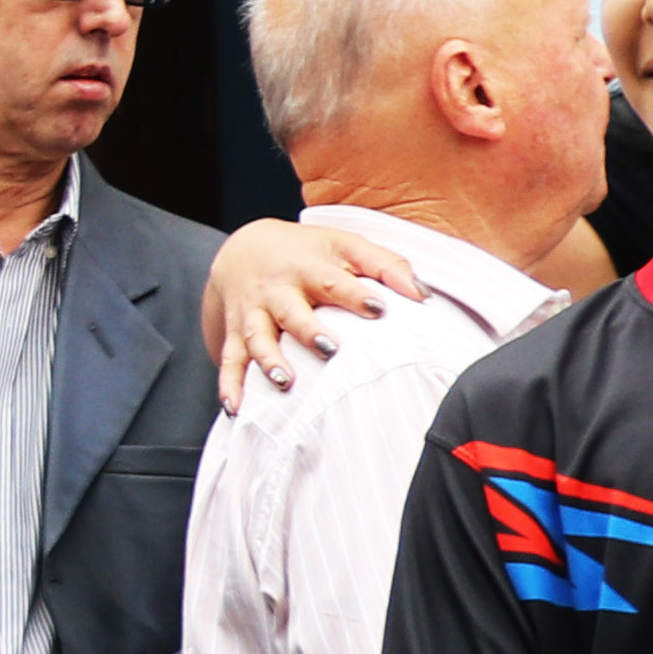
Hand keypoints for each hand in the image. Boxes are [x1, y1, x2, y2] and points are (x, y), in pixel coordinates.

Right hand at [205, 215, 429, 409]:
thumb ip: (387, 266)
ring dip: (268, 360)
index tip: (378, 309)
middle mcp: (278, 289)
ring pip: (256, 336)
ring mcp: (253, 312)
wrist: (242, 248)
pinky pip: (230, 359)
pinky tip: (234, 407)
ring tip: (284, 382)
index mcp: (309, 267)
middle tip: (329, 349)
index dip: (356, 294)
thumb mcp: (346, 246)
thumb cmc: (308, 252)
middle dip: (307, 330)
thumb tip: (423, 295)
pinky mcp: (234, 331)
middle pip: (291, 310)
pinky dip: (229, 383)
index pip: (334, 281)